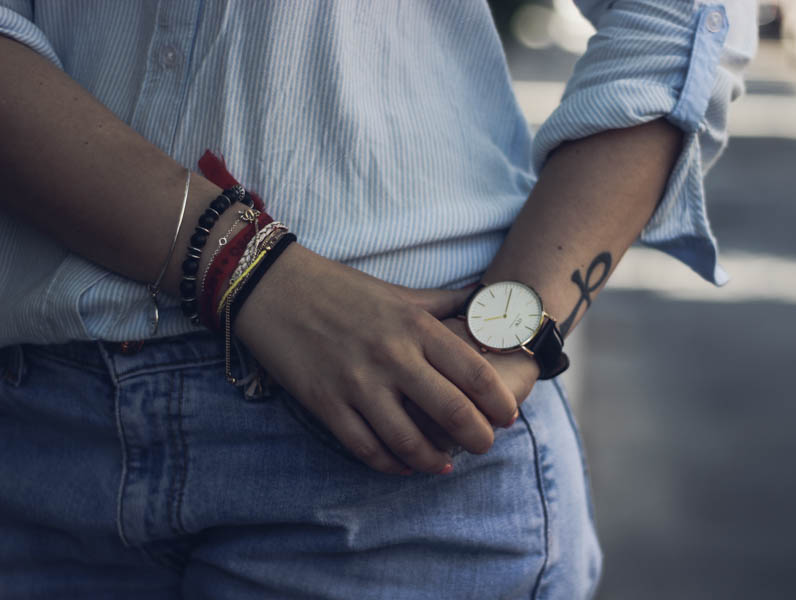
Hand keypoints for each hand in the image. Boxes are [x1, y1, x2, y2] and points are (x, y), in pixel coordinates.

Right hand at [233, 244, 517, 474]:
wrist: (274, 288)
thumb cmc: (340, 288)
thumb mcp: (397, 292)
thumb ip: (442, 303)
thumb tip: (482, 301)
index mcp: (414, 326)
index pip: (474, 372)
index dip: (499, 401)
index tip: (509, 416)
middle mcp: (392, 356)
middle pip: (452, 411)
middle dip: (479, 437)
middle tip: (486, 445)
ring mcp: (357, 383)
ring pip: (409, 441)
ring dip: (435, 460)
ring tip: (447, 464)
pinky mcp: (326, 404)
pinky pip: (366, 448)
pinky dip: (390, 464)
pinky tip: (404, 466)